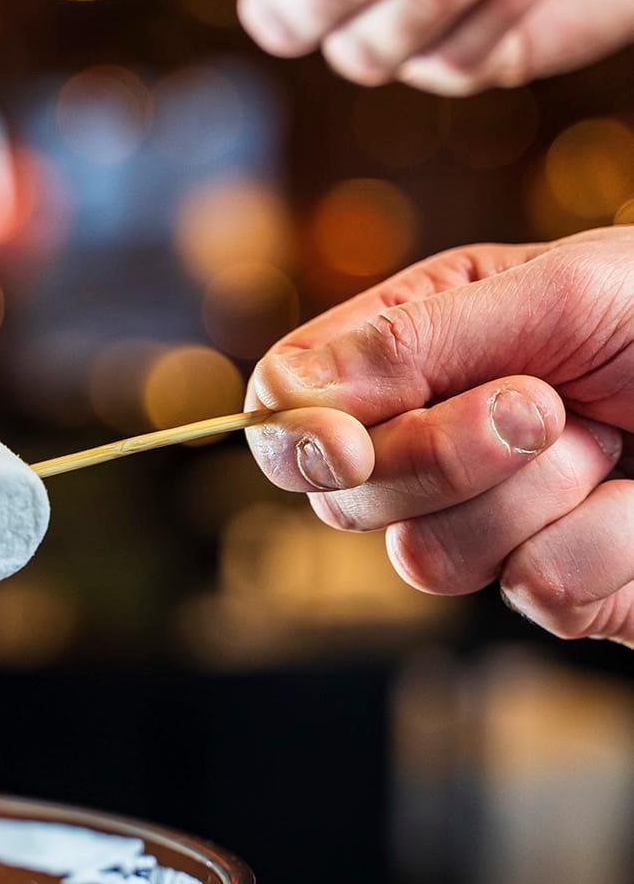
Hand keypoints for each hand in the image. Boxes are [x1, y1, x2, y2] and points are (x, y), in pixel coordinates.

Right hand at [244, 230, 633, 644]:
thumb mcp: (559, 293)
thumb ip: (416, 342)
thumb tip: (283, 395)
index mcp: (421, 347)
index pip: (296, 404)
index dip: (302, 431)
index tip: (347, 440)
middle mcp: (440, 440)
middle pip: (346, 497)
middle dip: (444, 455)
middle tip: (542, 404)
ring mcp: (496, 524)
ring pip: (429, 558)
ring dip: (539, 495)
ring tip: (611, 440)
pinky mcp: (562, 591)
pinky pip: (537, 591)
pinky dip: (608, 538)